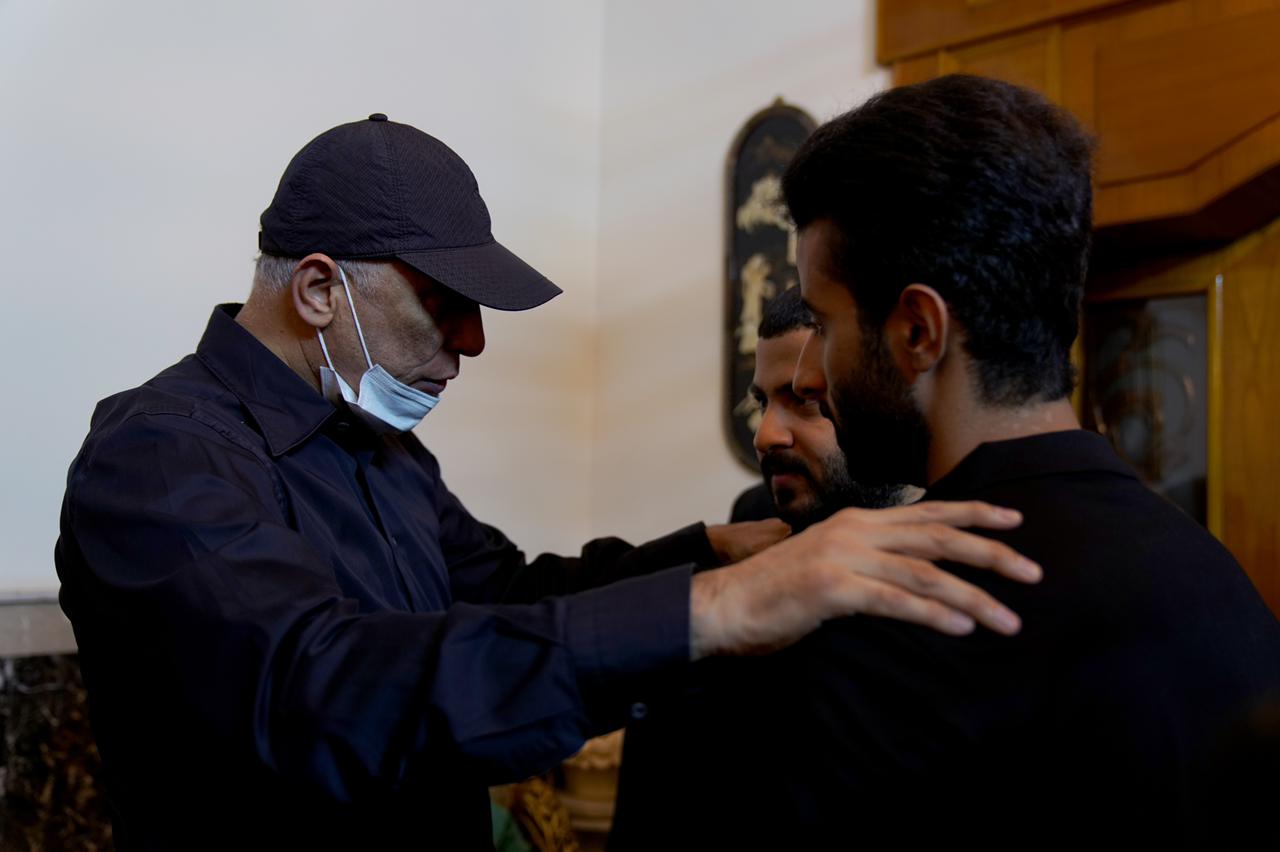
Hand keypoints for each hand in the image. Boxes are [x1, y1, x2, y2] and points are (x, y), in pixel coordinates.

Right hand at [689, 501, 1041, 659]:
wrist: (725, 606)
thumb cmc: (778, 594)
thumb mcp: (831, 568)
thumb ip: (870, 565)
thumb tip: (911, 578)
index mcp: (858, 522)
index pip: (929, 513)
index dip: (974, 514)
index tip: (1016, 521)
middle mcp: (856, 531)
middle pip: (938, 537)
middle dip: (992, 554)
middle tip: (1035, 572)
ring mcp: (843, 557)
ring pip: (925, 572)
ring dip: (974, 597)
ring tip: (1009, 620)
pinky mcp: (832, 588)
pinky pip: (894, 601)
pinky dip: (932, 614)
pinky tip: (961, 627)